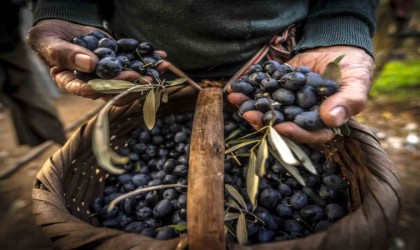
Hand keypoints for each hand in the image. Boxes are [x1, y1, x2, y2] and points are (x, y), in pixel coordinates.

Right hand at [27, 19, 169, 104]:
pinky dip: (147, 59)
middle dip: (134, 84)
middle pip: (115, 88)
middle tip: (148, 79)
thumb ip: (67, 55)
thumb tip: (91, 64)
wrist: (60, 28)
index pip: (91, 90)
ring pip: (128, 77)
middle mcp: (93, 82)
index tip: (125, 80)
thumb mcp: (51, 44)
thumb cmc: (49, 39)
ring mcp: (107, 73)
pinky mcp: (116, 61)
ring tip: (162, 67)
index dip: (109, 87)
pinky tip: (161, 56)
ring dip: (147, 73)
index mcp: (73, 83)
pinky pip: (132, 62)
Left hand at [227, 46, 374, 143]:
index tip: (281, 127)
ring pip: (268, 108)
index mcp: (323, 123)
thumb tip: (332, 119)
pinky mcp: (278, 88)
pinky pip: (263, 90)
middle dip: (264, 120)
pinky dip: (249, 88)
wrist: (340, 45)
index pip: (309, 134)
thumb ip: (348, 102)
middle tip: (249, 115)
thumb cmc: (354, 68)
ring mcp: (288, 102)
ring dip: (251, 106)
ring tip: (236, 100)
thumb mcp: (357, 83)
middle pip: (282, 123)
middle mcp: (302, 116)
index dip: (295, 133)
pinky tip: (235, 86)